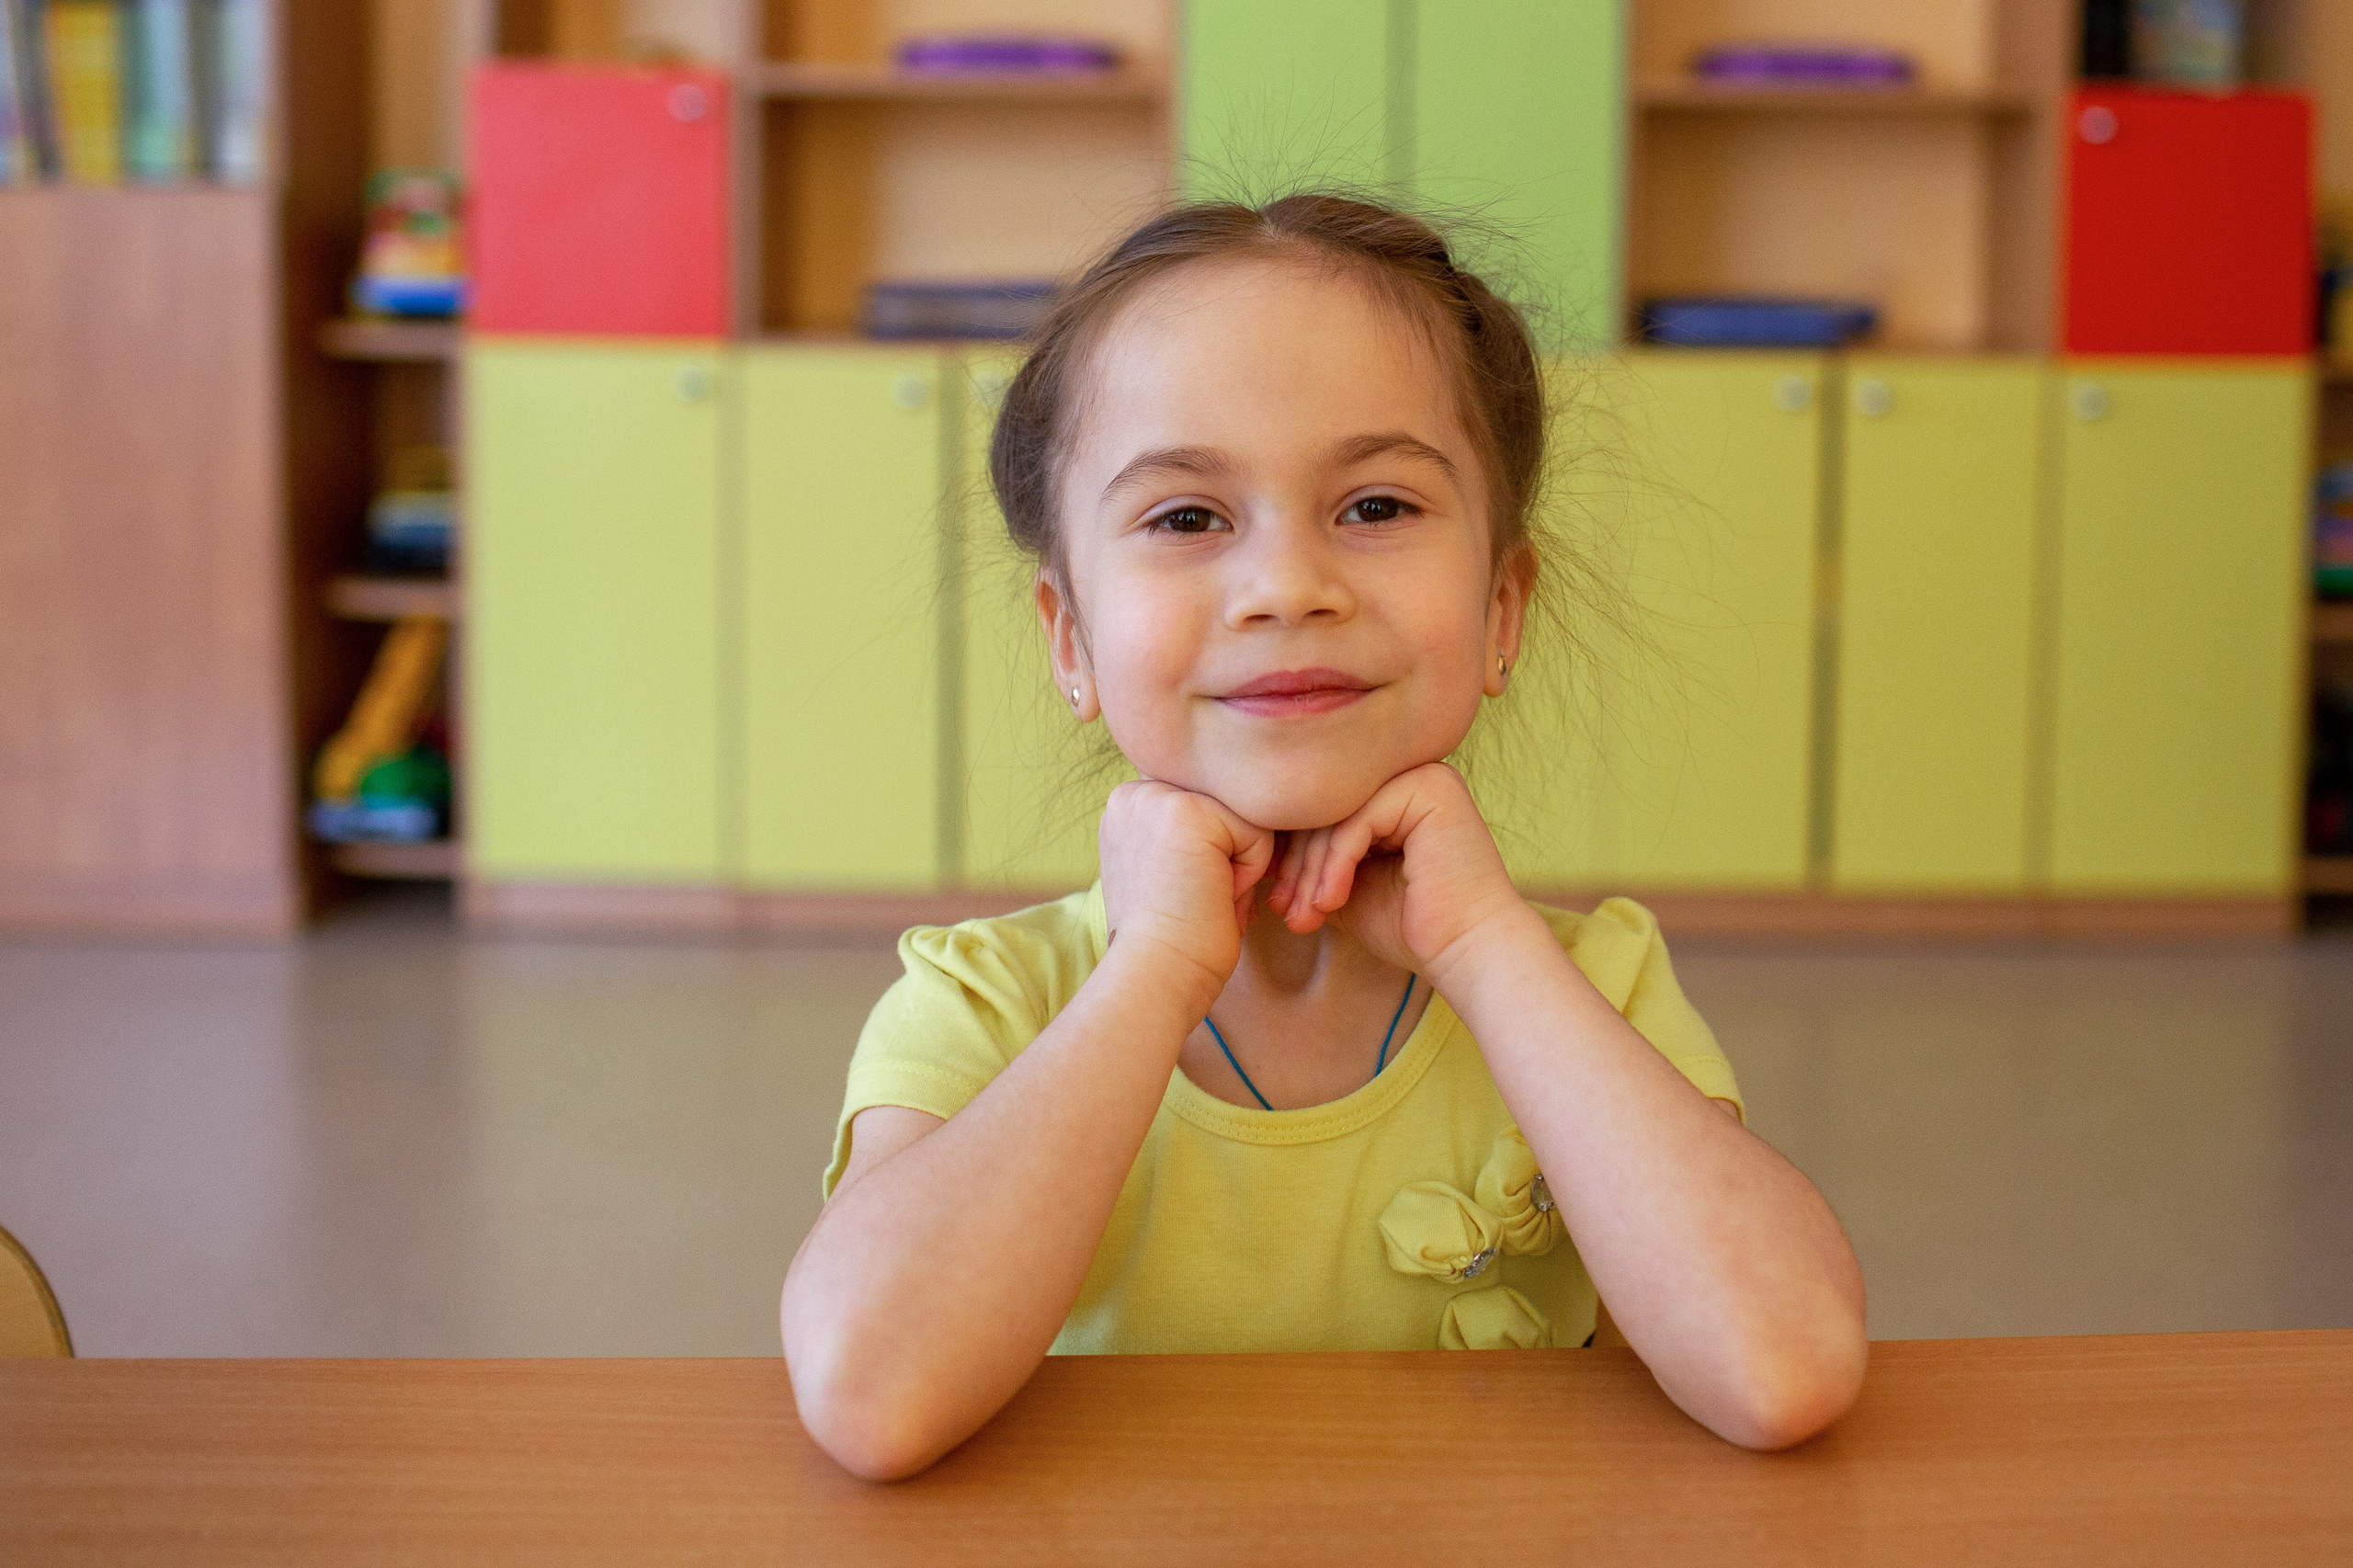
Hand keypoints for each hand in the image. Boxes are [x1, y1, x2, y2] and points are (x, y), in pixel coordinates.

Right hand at [1098, 779, 1277, 994]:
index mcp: (1128, 806)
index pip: (1208, 810)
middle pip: (1227, 810)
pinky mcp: (1189, 811)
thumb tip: (1228, 824)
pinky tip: (1215, 899)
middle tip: (1198, 903)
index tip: (1185, 897)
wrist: (1155, 977)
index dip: (1212, 859)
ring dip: (1240, 870)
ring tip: (1206, 901)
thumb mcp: (1165, 872)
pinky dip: (1250, 875)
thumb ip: (1185, 835)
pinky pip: (1257, 831)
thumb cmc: (1168, 940)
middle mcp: (1136, 792)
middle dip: (1228, 862)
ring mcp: (1158, 797)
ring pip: (1245, 818)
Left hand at [1265, 762, 1533, 977]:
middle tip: (1284, 913)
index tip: (1276, 902)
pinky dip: (1335, 865)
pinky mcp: (1429, 789)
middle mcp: (1408, 773)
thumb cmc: (1412, 928)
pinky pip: (1357, 820)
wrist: (1467, 953)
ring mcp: (1422, 775)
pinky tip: (1329, 903)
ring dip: (1310, 872)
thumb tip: (1258, 849)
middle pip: (1326, 809)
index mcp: (1392, 791)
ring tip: (1303, 917)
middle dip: (1297, 867)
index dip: (1292, 856)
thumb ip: (1312, 861)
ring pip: (1336, 815)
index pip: (1323, 811)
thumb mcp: (1344, 888)